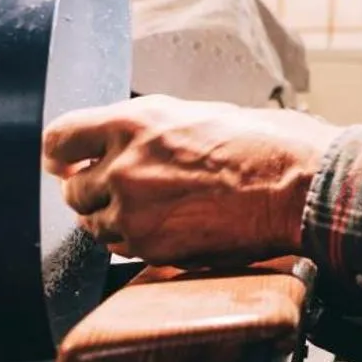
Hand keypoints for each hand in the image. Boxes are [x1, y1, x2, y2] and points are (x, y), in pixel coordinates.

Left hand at [43, 95, 341, 264]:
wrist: (300, 186)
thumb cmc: (267, 144)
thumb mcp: (203, 113)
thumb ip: (154, 129)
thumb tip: (130, 139)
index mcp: (135, 123)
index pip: (61, 139)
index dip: (61, 155)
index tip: (65, 163)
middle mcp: (124, 166)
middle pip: (73, 191)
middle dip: (92, 192)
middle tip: (122, 190)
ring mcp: (135, 212)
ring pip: (94, 225)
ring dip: (114, 219)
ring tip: (154, 210)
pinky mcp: (152, 247)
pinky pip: (122, 249)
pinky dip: (136, 241)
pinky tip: (170, 226)